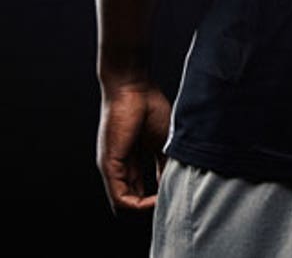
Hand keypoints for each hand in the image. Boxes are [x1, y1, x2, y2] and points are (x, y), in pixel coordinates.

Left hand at [96, 79, 172, 216]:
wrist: (134, 87)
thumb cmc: (150, 107)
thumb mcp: (165, 141)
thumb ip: (166, 164)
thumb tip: (176, 183)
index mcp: (132, 162)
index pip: (140, 193)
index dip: (157, 199)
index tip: (175, 194)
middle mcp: (120, 168)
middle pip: (132, 201)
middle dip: (151, 207)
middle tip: (171, 202)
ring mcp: (112, 167)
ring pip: (124, 204)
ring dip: (146, 209)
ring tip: (165, 203)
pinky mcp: (109, 165)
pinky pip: (120, 198)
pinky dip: (138, 205)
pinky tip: (156, 199)